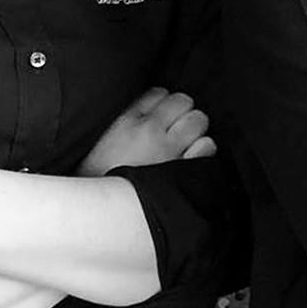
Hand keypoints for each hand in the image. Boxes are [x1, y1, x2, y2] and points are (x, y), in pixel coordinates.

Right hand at [76, 87, 213, 176]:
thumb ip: (127, 121)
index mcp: (128, 122)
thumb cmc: (99, 179)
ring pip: (198, 120)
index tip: (164, 114)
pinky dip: (203, 149)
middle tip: (177, 127)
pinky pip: (206, 146)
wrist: (101, 213)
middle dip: (183, 112)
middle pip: (183, 102)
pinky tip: (192, 156)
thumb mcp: (104, 142)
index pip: (159, 94)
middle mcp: (150, 131)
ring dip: (195, 129)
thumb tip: (151, 108)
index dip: (165, 103)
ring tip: (186, 142)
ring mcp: (168, 151)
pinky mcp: (181, 171)